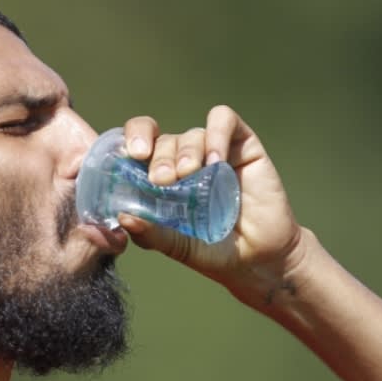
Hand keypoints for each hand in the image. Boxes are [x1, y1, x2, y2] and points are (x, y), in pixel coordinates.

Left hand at [119, 105, 306, 304]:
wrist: (258, 260)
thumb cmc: (213, 251)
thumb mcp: (176, 246)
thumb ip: (151, 233)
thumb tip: (123, 218)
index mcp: (161, 178)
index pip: (138, 145)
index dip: (130, 141)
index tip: (129, 157)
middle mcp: (184, 159)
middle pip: (162, 139)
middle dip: (158, 157)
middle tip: (161, 180)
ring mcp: (213, 150)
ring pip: (191, 133)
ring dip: (185, 151)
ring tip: (188, 174)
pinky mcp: (242, 145)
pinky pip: (224, 120)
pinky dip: (216, 134)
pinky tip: (215, 161)